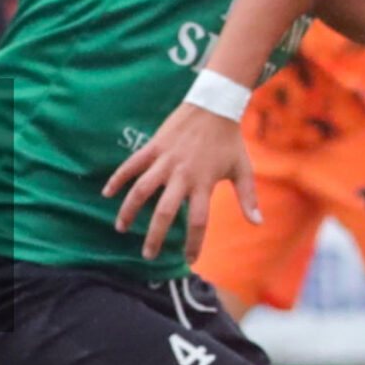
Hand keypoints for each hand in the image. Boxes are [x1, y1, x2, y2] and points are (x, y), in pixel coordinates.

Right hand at [104, 104, 257, 262]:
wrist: (214, 106)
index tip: (190, 259)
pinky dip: (118, 178)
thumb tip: (258, 224)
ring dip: (129, 211)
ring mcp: (165, 160)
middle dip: (155, 236)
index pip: (197, 221)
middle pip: (164, 212)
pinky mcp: (154, 147)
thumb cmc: (229, 141)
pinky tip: (107, 193)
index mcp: (204, 183)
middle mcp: (182, 175)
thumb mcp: (243, 170)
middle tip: (148, 254)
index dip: (193, 242)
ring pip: (141, 190)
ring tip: (121, 228)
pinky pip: (132, 165)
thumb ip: (248, 198)